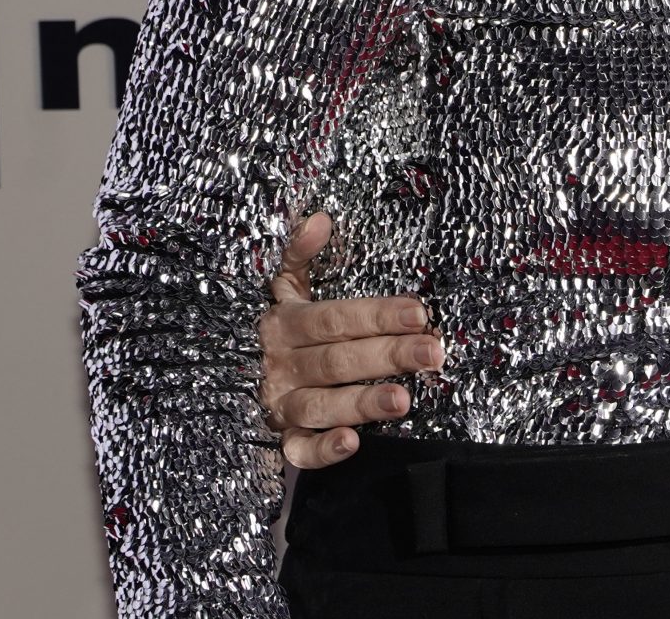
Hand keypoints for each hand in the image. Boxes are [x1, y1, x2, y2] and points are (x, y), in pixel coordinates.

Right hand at [258, 213, 442, 470]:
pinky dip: (322, 450)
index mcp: (284, 322)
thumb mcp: (288, 287)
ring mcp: (280, 403)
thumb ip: (300, 253)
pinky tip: (352, 443)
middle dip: (388, 355)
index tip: (420, 313)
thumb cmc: (288, 326)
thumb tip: (318, 218)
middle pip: (337, 361)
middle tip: (433, 353)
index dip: (376, 315)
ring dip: (362, 404)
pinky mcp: (283, 438)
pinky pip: (299, 451)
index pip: (334, 318)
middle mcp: (280, 363)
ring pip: (320, 405)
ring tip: (404, 400)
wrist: (237, 373)